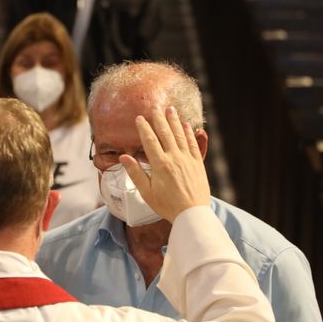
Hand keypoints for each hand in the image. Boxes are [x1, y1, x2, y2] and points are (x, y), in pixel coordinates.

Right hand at [122, 106, 209, 221]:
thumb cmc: (167, 205)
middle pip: (165, 133)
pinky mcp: (198, 163)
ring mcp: (187, 159)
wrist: (192, 214)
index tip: (139, 118)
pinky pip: (193, 144)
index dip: (144, 128)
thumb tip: (124, 157)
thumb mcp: (147, 192)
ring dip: (174, 121)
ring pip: (180, 135)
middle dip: (159, 119)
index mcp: (160, 165)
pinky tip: (186, 125)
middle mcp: (174, 158)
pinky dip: (189, 133)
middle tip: (155, 107)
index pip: (149, 140)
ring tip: (170, 109)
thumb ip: (135, 173)